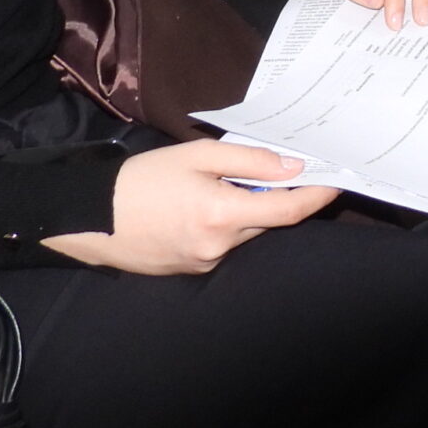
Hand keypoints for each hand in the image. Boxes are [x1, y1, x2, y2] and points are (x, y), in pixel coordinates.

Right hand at [44, 140, 338, 275]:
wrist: (90, 218)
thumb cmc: (142, 180)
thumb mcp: (197, 156)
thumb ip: (249, 160)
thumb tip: (294, 168)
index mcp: (222, 216)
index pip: (288, 211)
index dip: (317, 196)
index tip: (337, 181)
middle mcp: (219, 248)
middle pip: (267, 222)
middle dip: (276, 197)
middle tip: (279, 168)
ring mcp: (204, 264)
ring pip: (245, 233)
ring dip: (247, 210)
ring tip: (223, 185)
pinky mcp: (191, 271)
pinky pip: (223, 245)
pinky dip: (225, 224)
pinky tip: (200, 206)